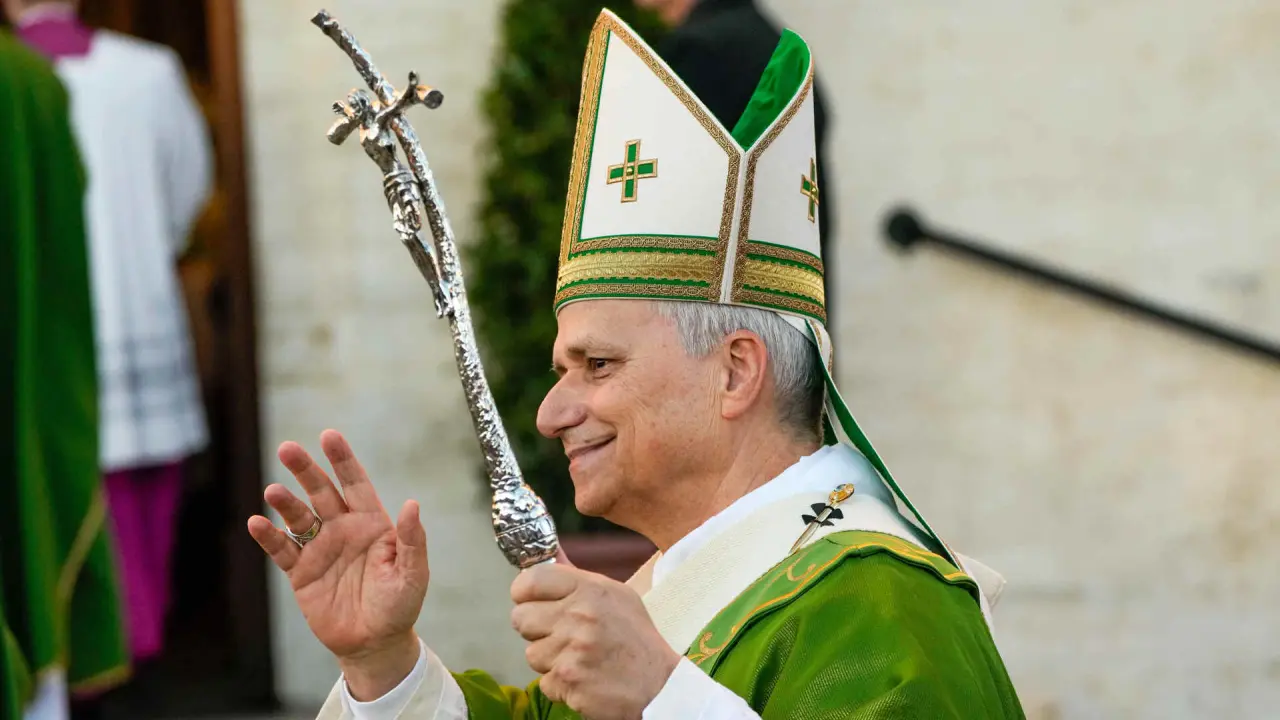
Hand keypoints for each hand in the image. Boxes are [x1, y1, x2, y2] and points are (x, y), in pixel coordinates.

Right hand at [247, 429, 427, 699]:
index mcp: (372, 523)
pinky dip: (269, 536)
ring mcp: (320, 549)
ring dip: (285, 502)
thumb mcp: (412, 572)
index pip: (355, 483)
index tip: (329, 435)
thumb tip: (412, 504)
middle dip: (305, 470)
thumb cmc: (400, 605)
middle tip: (287, 448)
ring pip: (298, 517)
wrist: (375, 642)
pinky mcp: (301, 573)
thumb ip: (411, 539)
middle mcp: (343, 529)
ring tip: (273, 490)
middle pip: (321, 492)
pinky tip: (257, 522)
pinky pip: (282, 550)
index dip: (342, 460)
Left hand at [510, 564, 679, 719]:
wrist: (658, 684)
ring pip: (531, 653)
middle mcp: (578, 616)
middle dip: (535, 629)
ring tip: (578, 657)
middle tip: (558, 634)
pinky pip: (544, 681)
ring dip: (549, 659)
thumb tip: (545, 551)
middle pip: (520, 618)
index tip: (529, 600)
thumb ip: (574, 576)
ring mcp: (572, 650)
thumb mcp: (613, 595)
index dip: (523, 592)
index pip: (530, 580)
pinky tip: (583, 676)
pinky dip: (559, 683)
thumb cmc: (634, 637)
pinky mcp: (568, 681)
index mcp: (589, 589)